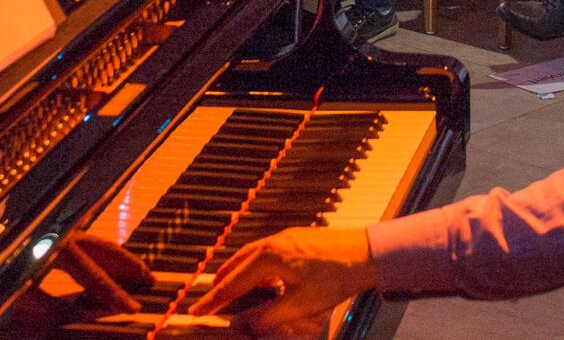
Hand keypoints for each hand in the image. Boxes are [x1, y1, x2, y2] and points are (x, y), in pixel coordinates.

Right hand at [187, 227, 374, 336]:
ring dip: (239, 270)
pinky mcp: (300, 238)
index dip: (214, 300)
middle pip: (238, 262)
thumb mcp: (298, 305)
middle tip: (208, 297)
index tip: (196, 311)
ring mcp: (288, 237)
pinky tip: (264, 276)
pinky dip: (256, 265)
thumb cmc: (335, 277)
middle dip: (222, 281)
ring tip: (230, 284)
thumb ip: (267, 317)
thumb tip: (241, 325)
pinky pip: (268, 251)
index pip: (233, 282)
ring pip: (253, 254)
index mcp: (269, 256)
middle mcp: (274, 241)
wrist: (367, 253)